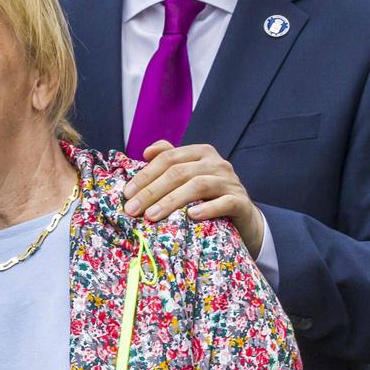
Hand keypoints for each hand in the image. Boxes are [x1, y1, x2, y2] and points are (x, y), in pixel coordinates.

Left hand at [123, 141, 262, 256]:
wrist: (243, 218)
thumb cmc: (209, 197)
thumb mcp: (190, 177)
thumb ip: (171, 161)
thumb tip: (147, 152)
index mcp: (201, 153)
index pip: (168, 159)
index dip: (145, 175)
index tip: (126, 193)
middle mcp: (216, 163)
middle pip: (179, 172)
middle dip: (151, 191)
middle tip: (132, 209)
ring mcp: (230, 182)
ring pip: (198, 186)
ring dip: (171, 201)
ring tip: (152, 216)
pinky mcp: (241, 202)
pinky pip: (224, 202)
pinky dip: (207, 208)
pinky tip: (191, 216)